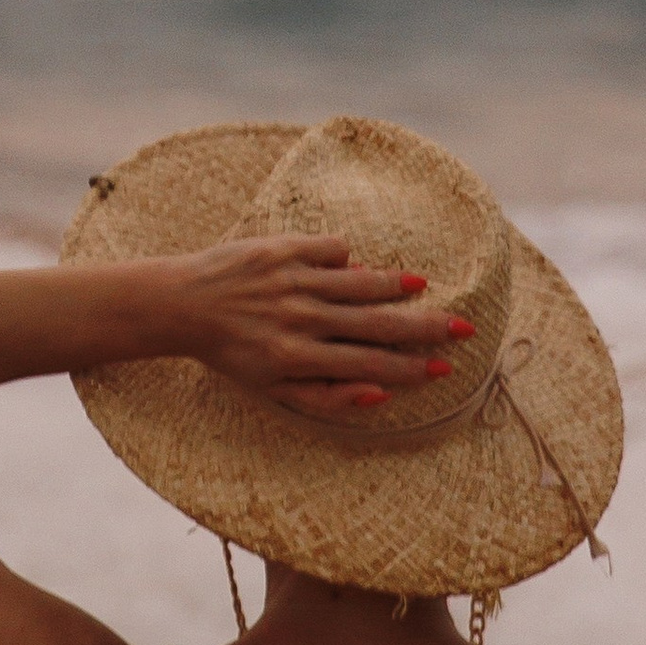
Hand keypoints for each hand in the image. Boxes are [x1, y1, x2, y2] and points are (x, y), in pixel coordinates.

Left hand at [164, 238, 466, 424]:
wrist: (181, 304)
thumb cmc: (233, 353)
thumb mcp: (273, 390)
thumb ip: (327, 397)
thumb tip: (380, 393)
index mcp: (297, 357)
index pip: (370, 364)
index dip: (412, 367)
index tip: (447, 368)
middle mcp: (299, 318)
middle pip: (376, 324)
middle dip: (424, 328)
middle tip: (464, 328)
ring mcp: (291, 280)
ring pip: (360, 283)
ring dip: (396, 286)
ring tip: (424, 289)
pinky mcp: (281, 248)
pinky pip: (331, 249)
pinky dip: (348, 258)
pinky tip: (362, 267)